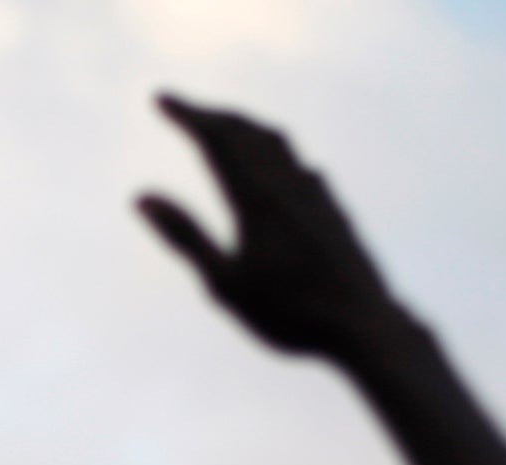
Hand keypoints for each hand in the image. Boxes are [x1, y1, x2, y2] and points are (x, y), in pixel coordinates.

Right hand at [138, 93, 402, 361]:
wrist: (363, 325)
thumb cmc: (289, 314)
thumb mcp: (224, 284)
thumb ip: (185, 237)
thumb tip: (142, 197)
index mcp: (255, 199)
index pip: (216, 138)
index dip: (187, 114)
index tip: (160, 99)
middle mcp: (287, 186)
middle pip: (246, 131)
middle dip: (211, 115)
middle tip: (184, 110)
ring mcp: (315, 195)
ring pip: (277, 143)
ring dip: (245, 127)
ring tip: (226, 127)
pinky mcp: (334, 211)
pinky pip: (301, 166)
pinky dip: (277, 154)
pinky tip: (282, 169)